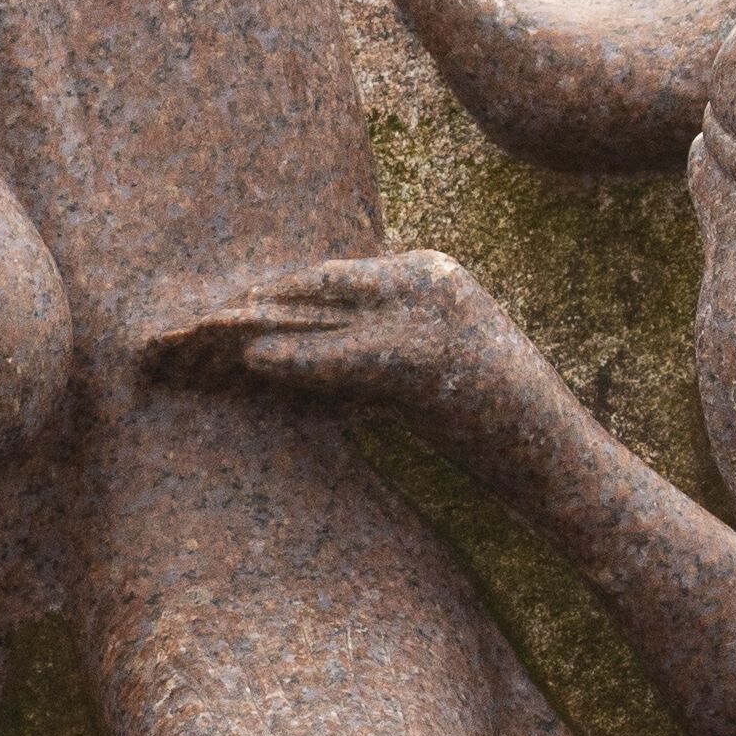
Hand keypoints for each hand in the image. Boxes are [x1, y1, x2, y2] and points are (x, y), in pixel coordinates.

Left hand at [139, 251, 562, 450]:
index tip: (205, 319)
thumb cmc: (495, 430)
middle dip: (240, 310)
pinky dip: (292, 359)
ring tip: (186, 343)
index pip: (321, 280)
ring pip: (316, 313)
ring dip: (245, 331)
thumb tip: (292, 351)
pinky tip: (245, 362)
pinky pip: (344, 355)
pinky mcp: (430, 356)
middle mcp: (428, 277)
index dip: (259, 300)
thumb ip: (366, 351)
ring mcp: (431, 312)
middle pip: (310, 287)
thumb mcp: (422, 375)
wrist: (560, 463)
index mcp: (427, 272)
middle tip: (175, 330)